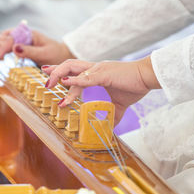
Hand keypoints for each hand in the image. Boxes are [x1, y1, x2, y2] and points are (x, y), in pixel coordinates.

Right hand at [0, 29, 74, 64]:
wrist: (64, 56)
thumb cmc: (56, 55)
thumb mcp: (45, 54)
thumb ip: (30, 51)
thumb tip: (14, 47)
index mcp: (29, 35)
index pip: (11, 41)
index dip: (2, 49)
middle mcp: (24, 36)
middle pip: (4, 37)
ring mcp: (23, 41)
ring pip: (4, 39)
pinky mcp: (22, 47)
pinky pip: (8, 44)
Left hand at [43, 57, 160, 123]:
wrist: (148, 77)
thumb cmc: (135, 85)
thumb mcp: (120, 104)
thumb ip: (113, 114)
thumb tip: (109, 128)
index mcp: (96, 73)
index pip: (74, 70)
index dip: (60, 72)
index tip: (48, 74)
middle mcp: (94, 68)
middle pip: (69, 65)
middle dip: (54, 71)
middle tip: (45, 80)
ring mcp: (98, 70)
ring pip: (73, 68)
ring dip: (59, 75)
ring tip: (49, 83)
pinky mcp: (104, 74)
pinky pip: (86, 77)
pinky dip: (74, 80)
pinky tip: (65, 82)